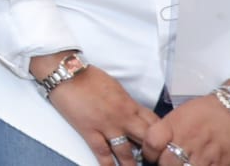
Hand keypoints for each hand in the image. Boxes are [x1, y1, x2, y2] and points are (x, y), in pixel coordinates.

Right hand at [36, 59, 158, 164]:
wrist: (67, 73)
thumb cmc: (88, 76)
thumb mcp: (115, 86)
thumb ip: (125, 102)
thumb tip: (132, 113)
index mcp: (130, 104)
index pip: (154, 123)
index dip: (160, 136)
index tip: (161, 145)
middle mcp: (123, 117)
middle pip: (145, 139)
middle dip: (151, 152)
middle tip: (153, 161)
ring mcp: (107, 126)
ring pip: (126, 151)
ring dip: (131, 164)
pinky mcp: (90, 131)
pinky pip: (102, 152)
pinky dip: (107, 165)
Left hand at [143, 91, 229, 165]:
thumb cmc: (208, 110)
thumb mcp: (182, 113)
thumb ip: (169, 130)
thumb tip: (157, 145)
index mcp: (174, 124)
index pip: (151, 143)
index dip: (149, 152)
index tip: (153, 154)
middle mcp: (187, 140)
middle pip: (166, 163)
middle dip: (165, 164)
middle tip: (170, 161)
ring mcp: (204, 155)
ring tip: (185, 162)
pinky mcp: (220, 164)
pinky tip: (201, 165)